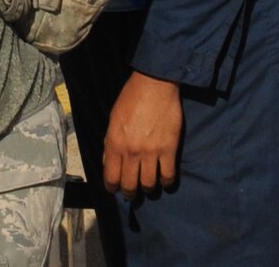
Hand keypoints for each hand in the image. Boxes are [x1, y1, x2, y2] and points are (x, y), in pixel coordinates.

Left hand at [102, 70, 182, 196]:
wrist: (154, 86)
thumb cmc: (131, 98)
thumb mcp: (113, 119)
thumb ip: (110, 142)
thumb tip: (109, 162)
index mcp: (114, 143)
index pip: (111, 176)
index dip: (112, 187)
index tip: (115, 189)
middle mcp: (131, 151)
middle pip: (130, 185)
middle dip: (130, 193)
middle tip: (132, 194)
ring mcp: (151, 152)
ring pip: (149, 184)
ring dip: (148, 189)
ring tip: (148, 187)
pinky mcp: (169, 150)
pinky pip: (168, 176)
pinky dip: (166, 182)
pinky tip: (164, 181)